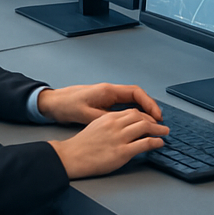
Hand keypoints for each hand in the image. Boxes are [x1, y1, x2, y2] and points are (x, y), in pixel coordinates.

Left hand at [37, 82, 162, 125]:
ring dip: (143, 109)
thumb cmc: (67, 105)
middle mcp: (111, 90)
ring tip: (152, 122)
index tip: (156, 115)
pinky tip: (136, 122)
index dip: (148, 103)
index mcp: (108, 91)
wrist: (54, 102)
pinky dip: (133, 111)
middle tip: (159, 121)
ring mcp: (108, 95)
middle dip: (150, 107)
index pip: (135, 92)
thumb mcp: (85, 114)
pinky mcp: (104, 101)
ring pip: (132, 100)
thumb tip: (122, 124)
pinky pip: (124, 105)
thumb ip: (104, 118)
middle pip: (137, 95)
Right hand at [49, 107, 168, 179]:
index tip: (151, 119)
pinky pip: (144, 143)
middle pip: (141, 117)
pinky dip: (155, 141)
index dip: (145, 115)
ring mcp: (119, 138)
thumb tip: (126, 125)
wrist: (71, 157)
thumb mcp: (97, 125)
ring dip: (158, 129)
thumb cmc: (82, 144)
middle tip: (161, 125)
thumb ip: (112, 122)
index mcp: (110, 117)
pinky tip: (159, 143)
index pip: (133, 111)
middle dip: (154, 120)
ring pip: (145, 127)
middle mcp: (116, 124)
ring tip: (164, 132)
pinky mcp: (121, 152)